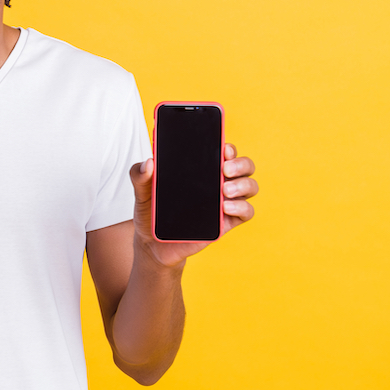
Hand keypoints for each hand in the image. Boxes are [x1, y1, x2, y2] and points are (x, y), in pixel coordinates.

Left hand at [129, 143, 256, 267]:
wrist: (152, 243)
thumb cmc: (151, 212)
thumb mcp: (142, 191)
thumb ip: (139, 175)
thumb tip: (148, 162)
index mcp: (200, 168)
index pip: (222, 151)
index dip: (228, 146)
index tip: (223, 147)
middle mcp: (217, 181)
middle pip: (243, 165)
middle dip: (241, 163)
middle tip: (225, 168)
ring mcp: (224, 201)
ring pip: (249, 186)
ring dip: (243, 184)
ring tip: (224, 190)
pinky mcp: (226, 222)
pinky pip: (246, 212)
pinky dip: (241, 207)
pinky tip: (225, 207)